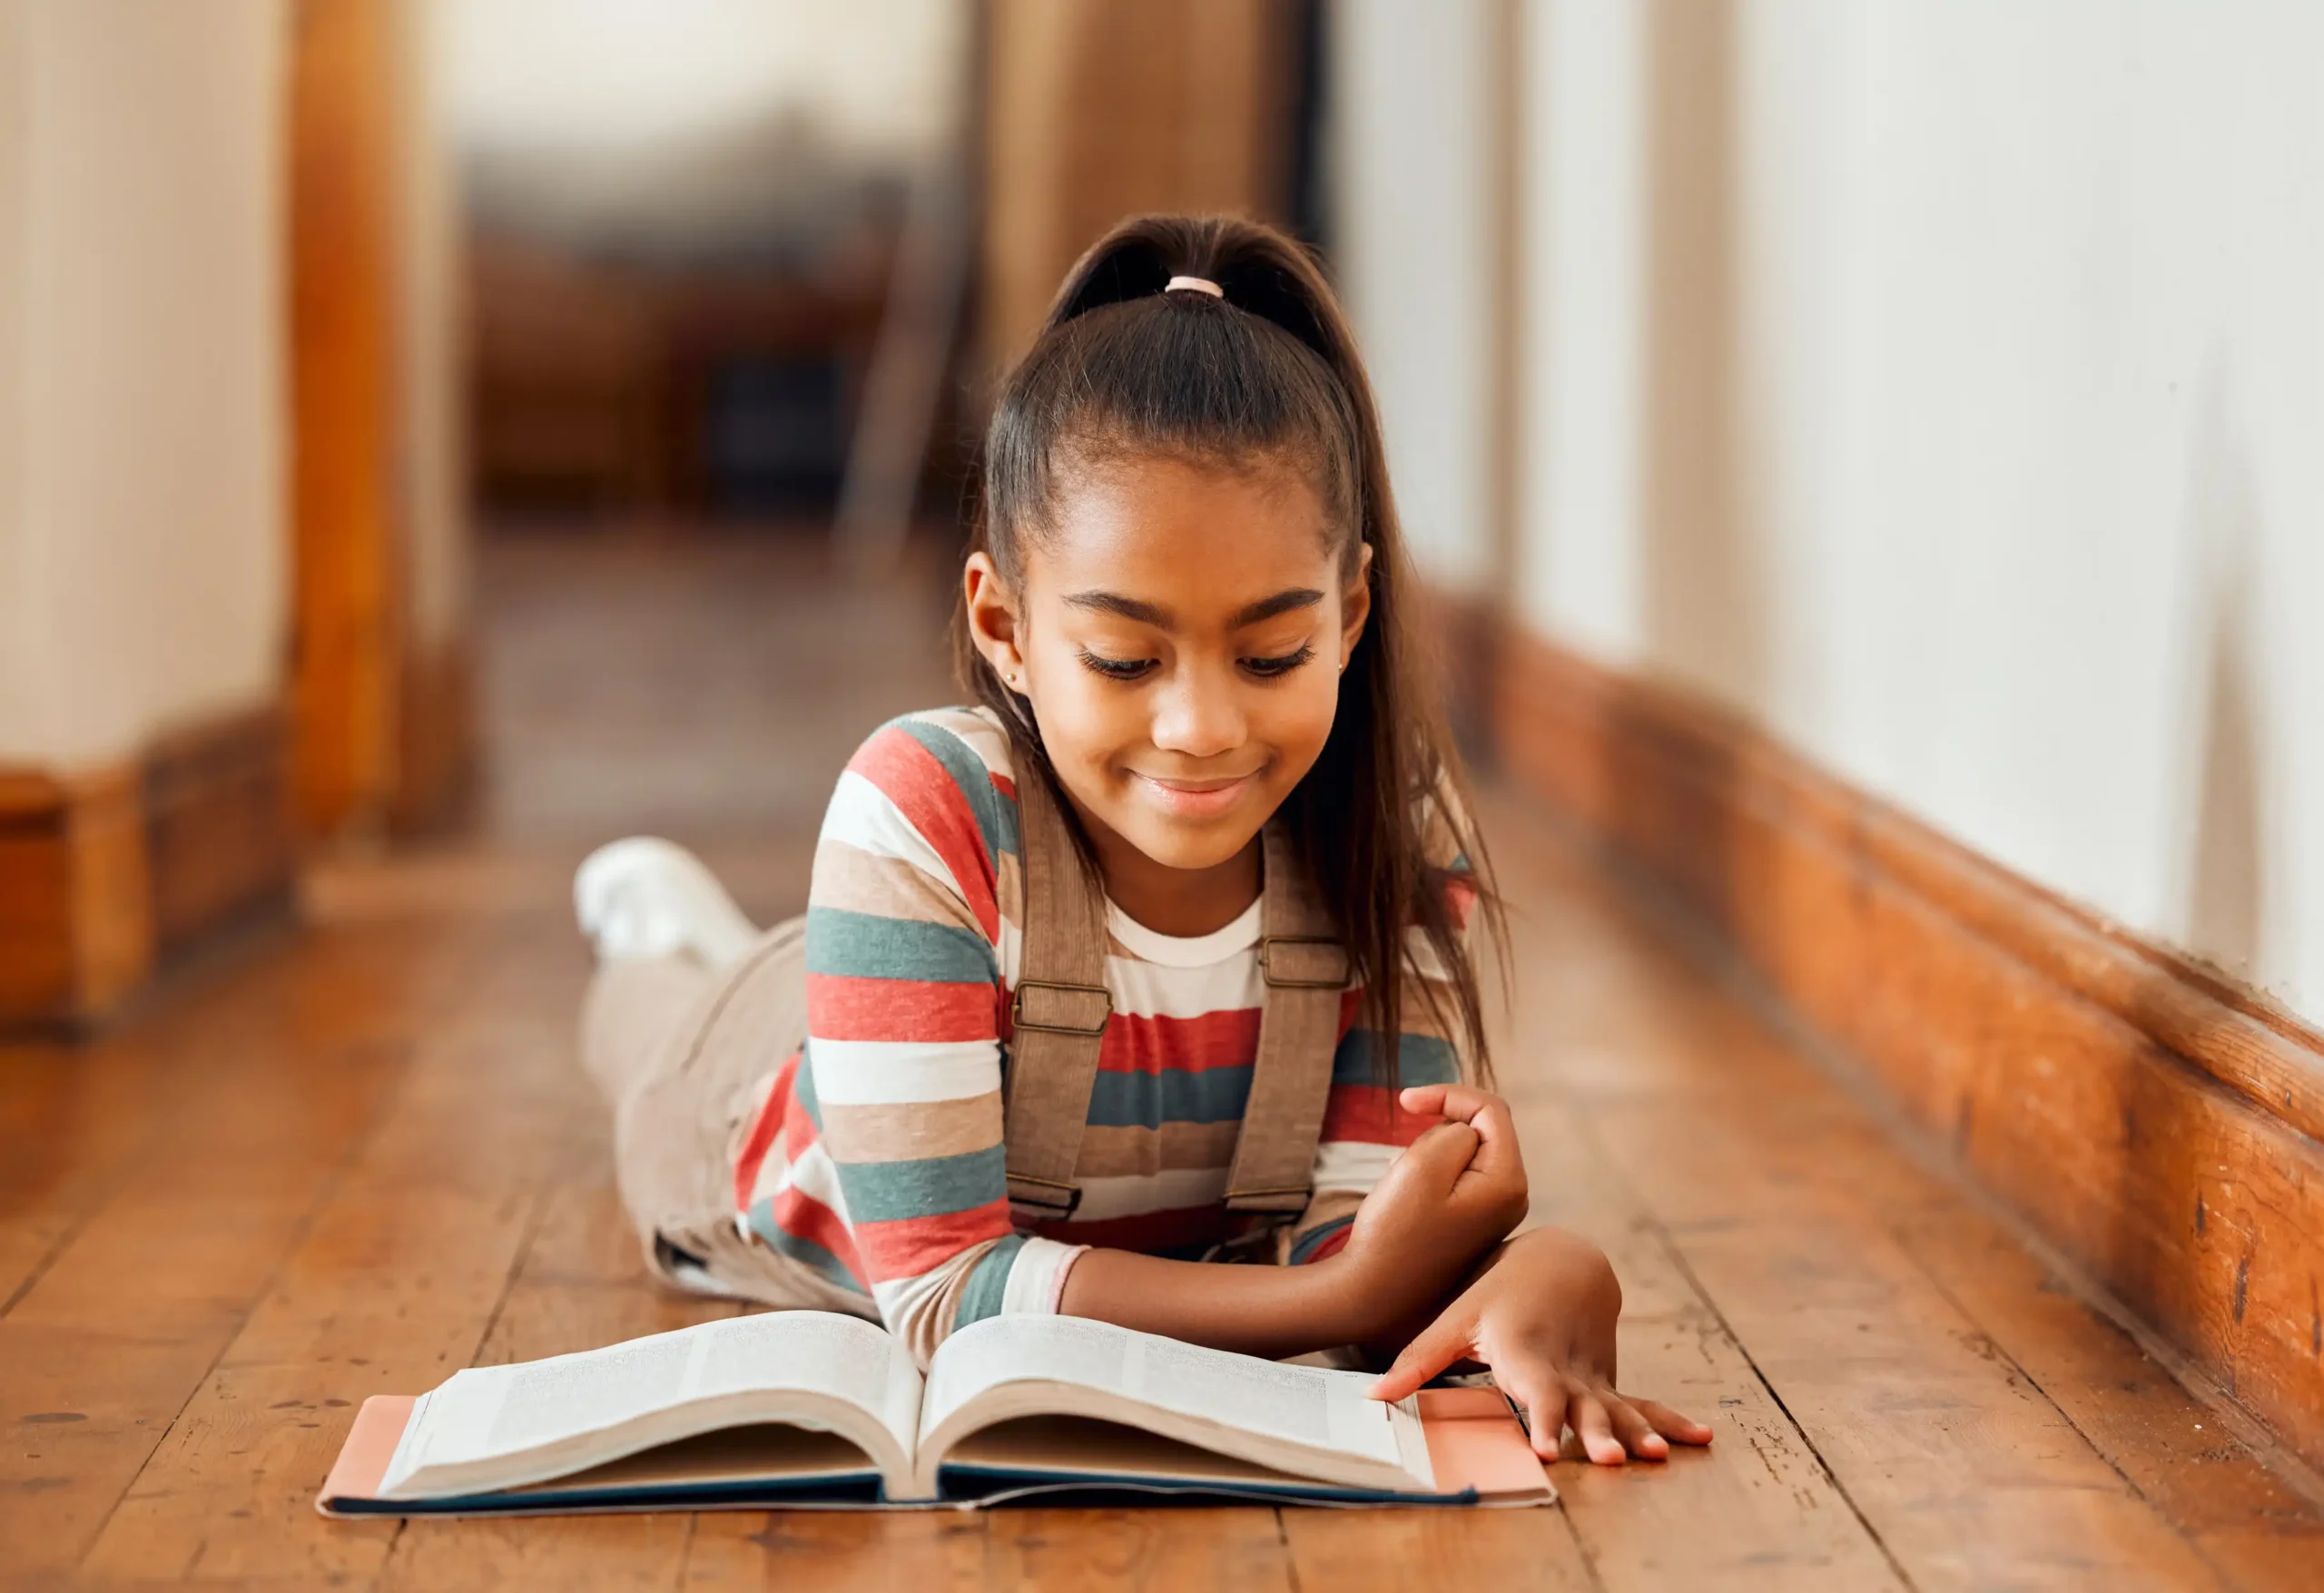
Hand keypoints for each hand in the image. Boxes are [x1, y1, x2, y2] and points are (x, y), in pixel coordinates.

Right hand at [1333, 1084, 1529, 1339]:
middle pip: (1476, 1131)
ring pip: (1458, 1153)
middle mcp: (1511, 1197)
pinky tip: (1404, 1204)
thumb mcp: (1423, 1164)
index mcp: (1509, 1182)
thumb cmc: (1394, 1231)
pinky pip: (1450, 1177)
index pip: (1490, 1110)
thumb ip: (1454, 1131)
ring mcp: (1492, 1211)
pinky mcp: (1471, 1221)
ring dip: (1425, 1156)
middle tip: (1403, 1166)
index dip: (1447, 1095)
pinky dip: (1424, 1176)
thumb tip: (1466, 1133)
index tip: (1404, 1102)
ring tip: (1402, 1191)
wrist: (1372, 1293)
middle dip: (1434, 1134)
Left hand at [1366, 1226, 1713, 1465]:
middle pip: (1583, 1404)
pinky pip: (1642, 1403)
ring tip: (1654, 1459)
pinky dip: (1669, 1421)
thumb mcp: (1455, 1318)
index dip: (1543, 1419)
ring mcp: (1592, 1374)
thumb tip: (1374, 1398)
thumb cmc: (1498, 1290)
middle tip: (1610, 1461)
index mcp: (1526, 1351)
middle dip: (1597, 1433)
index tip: (1547, 1450)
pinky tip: (1701, 1439)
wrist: (1561, 1256)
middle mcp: (1565, 1367)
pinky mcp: (1608, 1381)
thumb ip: (1417, 1361)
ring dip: (1637, 1432)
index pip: (1536, 1391)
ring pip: (1618, 1406)